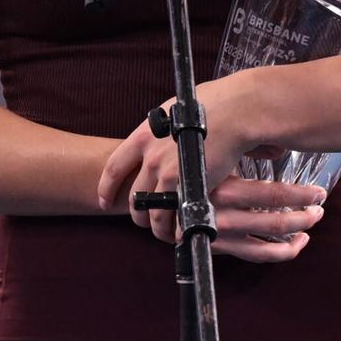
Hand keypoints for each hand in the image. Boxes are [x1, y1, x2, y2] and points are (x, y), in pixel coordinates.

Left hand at [97, 78, 326, 261]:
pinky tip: (184, 232)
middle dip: (138, 215)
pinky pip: (174, 219)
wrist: (236, 111)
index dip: (106, 189)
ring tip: (169, 233)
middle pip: (133, 198)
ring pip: (152, 213)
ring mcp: (166, 173)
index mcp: (143, 136)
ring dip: (159, 228)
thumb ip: (162, 134)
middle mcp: (149, 156)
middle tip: (148, 221)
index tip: (104, 201)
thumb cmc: (214, 107)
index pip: (112, 168)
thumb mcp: (175, 114)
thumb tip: (161, 142)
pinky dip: (177, 230)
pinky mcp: (186, 186)